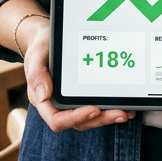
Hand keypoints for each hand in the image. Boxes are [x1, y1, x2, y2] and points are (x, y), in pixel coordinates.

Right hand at [20, 18, 133, 132]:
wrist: (47, 38)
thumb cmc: (40, 47)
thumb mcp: (36, 55)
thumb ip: (37, 74)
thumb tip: (44, 95)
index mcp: (44, 100)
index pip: (57, 120)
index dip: (76, 118)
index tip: (93, 109)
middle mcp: (57, 105)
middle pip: (78, 122)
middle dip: (100, 120)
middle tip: (119, 114)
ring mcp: (70, 103)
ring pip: (89, 118)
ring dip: (108, 117)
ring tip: (125, 113)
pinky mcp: (81, 97)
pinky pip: (95, 107)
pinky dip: (109, 108)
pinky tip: (124, 106)